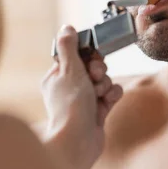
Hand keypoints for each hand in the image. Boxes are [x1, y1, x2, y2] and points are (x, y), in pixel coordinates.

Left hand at [41, 26, 122, 168]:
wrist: (78, 140)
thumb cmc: (70, 105)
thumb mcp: (69, 68)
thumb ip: (69, 47)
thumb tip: (66, 28)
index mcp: (56, 77)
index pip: (76, 56)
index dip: (87, 54)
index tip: (91, 56)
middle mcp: (69, 88)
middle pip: (93, 67)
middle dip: (99, 70)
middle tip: (95, 75)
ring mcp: (84, 101)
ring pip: (104, 80)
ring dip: (105, 84)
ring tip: (98, 94)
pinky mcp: (97, 112)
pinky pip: (111, 95)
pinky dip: (111, 96)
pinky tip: (106, 102)